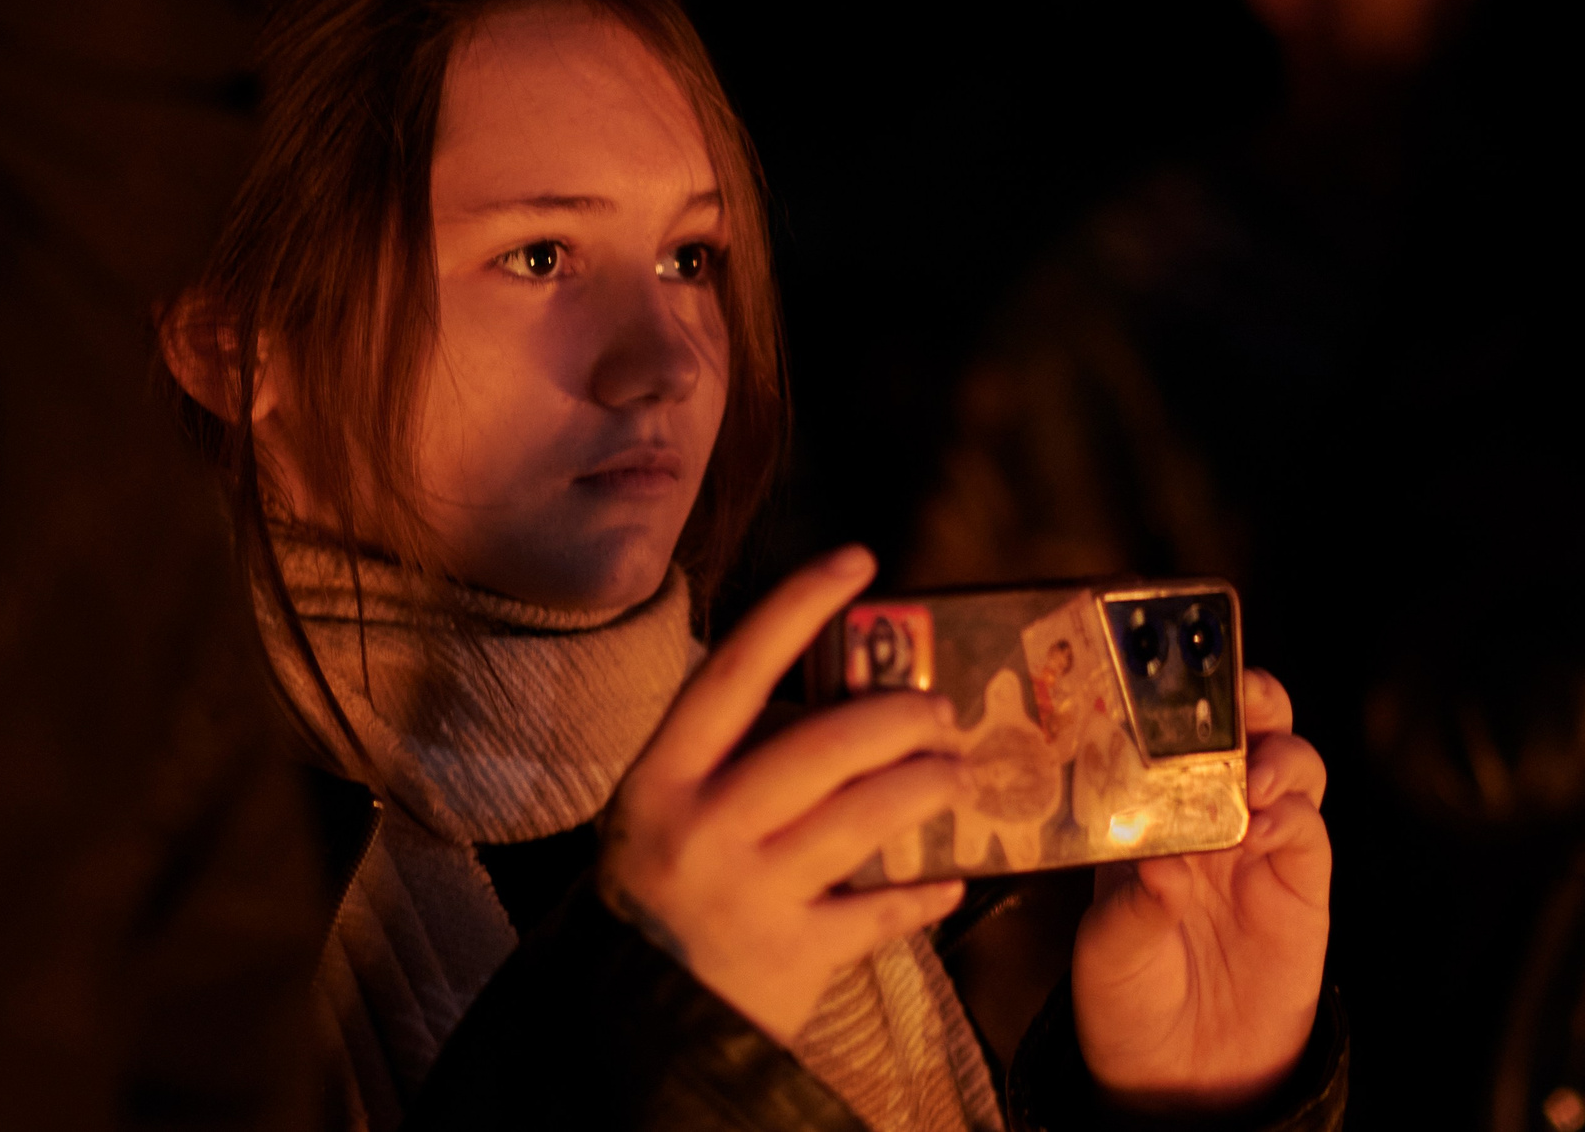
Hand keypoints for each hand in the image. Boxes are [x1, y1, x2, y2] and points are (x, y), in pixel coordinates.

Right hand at [597, 546, 969, 1042]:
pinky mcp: (790, 957)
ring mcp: (747, 893)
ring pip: (864, 817)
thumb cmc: (657, 892)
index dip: (797, 606)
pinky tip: (950, 880)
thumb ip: (728, 759)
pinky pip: (879, 912)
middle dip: (898, 716)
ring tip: (957, 776)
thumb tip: (837, 699)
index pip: (735, 670)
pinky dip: (922, 893)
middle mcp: (700, 826)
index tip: (858, 561)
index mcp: (661, 775)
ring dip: (927, 787)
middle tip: (941, 711)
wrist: (627, 1022)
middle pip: (822, 744)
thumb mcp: (663, 809)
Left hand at [1072, 669, 1330, 1113]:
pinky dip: (1292, 814)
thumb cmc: (1128, 998)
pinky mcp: (1299, 882)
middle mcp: (1206, 812)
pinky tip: (1265, 828)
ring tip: (1254, 780)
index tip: (1172, 682)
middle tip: (1243, 701)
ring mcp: (1256, 843)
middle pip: (1244, 725)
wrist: (1181, 1075)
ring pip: (1287, 761)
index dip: (1175, 699)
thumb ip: (1134, 906)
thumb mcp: (1107, 950)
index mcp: (1145, 809)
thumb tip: (1162, 861)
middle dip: (1248, 696)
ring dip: (1276, 753)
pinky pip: (1307, 828)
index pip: (1167, 730)